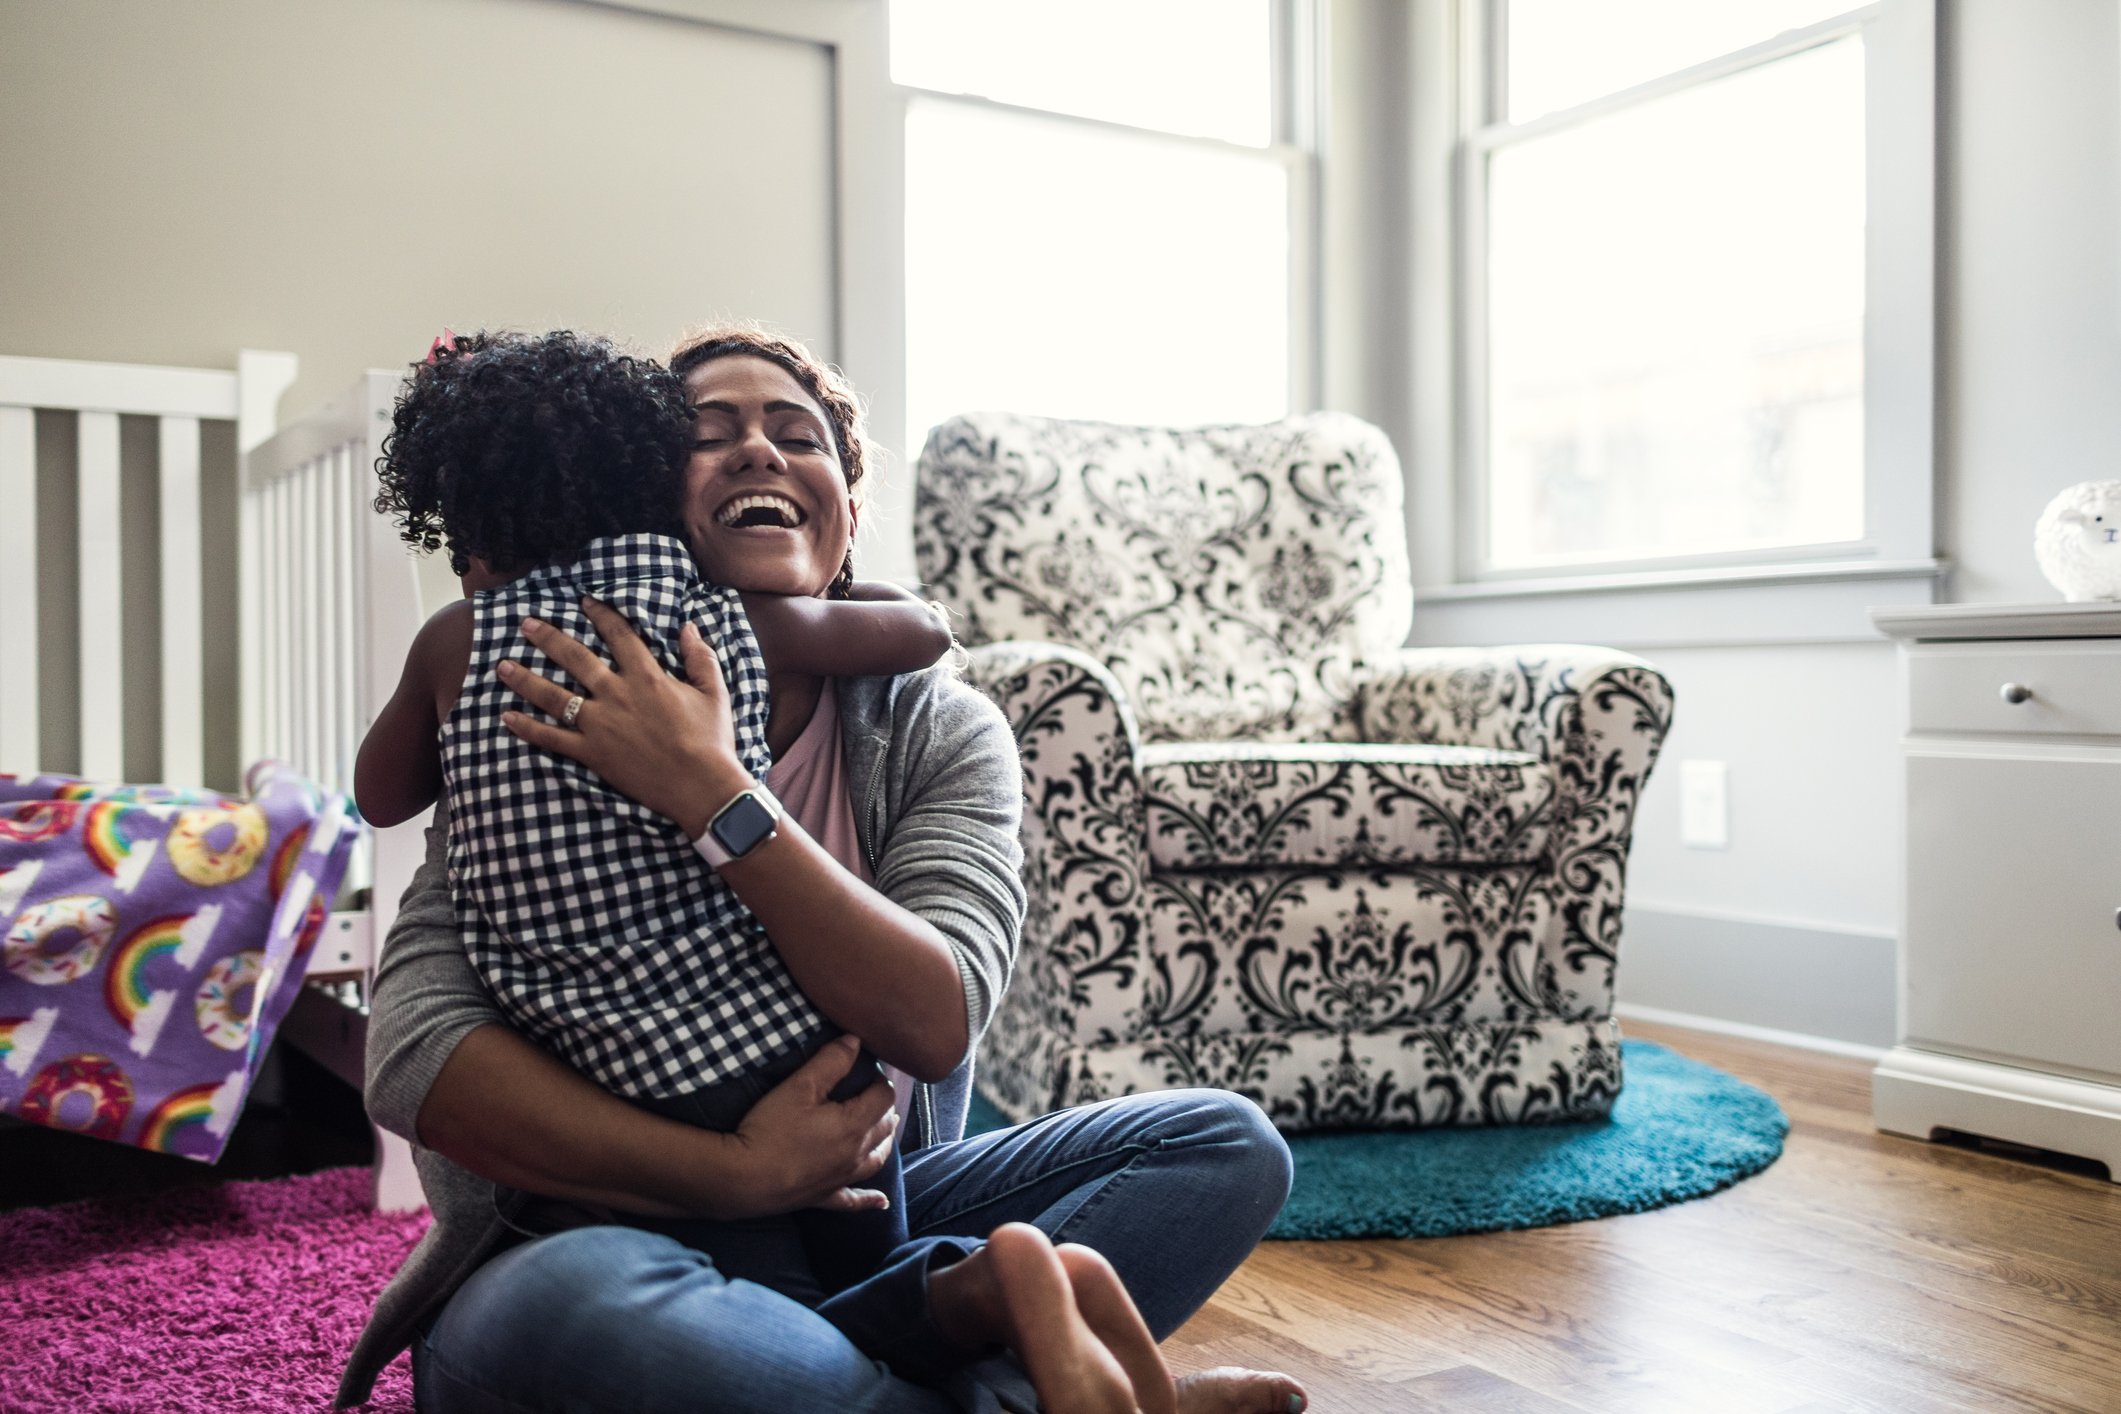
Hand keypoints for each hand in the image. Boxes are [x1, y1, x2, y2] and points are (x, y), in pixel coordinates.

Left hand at [498, 598, 748, 838]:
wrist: (701, 787)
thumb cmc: (712, 739)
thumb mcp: (714, 692)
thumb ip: (700, 656)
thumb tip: (688, 626)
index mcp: (647, 676)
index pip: (618, 635)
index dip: (600, 614)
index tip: (583, 602)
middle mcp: (616, 694)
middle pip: (575, 658)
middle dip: (548, 638)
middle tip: (525, 624)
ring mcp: (600, 724)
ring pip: (553, 696)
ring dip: (525, 679)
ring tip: (503, 666)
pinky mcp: (592, 753)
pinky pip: (552, 738)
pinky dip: (528, 728)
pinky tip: (507, 717)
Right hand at [725, 1036, 899, 1216]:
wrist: (743, 1178)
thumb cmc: (770, 1129)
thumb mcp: (799, 1086)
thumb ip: (831, 1061)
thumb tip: (856, 1041)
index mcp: (855, 1124)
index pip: (883, 1097)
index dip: (879, 1080)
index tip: (867, 1072)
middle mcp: (856, 1154)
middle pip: (884, 1127)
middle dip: (883, 1107)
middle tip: (873, 1093)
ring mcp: (842, 1179)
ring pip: (876, 1159)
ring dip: (884, 1143)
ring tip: (886, 1131)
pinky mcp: (824, 1198)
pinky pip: (854, 1200)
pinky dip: (869, 1200)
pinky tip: (882, 1203)